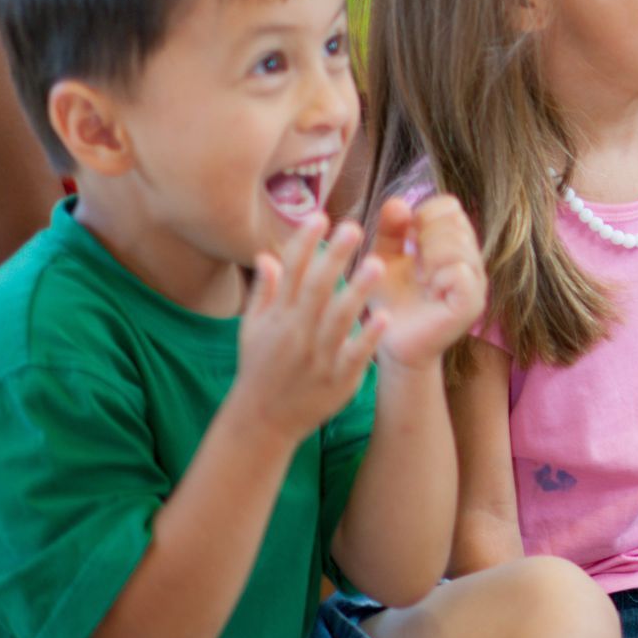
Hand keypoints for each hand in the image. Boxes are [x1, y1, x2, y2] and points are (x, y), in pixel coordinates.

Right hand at [229, 220, 382, 443]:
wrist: (262, 421)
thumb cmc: (260, 368)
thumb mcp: (252, 329)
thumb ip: (264, 292)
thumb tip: (267, 254)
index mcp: (277, 317)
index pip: (289, 273)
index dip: (304, 243)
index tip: (319, 216)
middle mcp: (296, 333)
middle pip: (316, 289)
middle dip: (333, 257)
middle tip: (354, 227)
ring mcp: (317, 357)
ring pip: (338, 320)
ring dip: (357, 291)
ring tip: (378, 264)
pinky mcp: (338, 379)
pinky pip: (354, 355)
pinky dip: (368, 338)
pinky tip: (385, 317)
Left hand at [364, 194, 486, 369]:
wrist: (392, 344)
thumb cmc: (391, 301)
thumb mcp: (383, 258)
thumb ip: (390, 230)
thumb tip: (397, 202)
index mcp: (454, 244)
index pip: (449, 206)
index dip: (422, 215)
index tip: (405, 240)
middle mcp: (472, 259)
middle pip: (454, 220)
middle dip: (423, 237)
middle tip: (413, 265)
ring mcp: (477, 282)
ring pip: (457, 243)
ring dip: (428, 257)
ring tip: (420, 279)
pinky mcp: (472, 304)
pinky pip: (460, 271)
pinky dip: (437, 276)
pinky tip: (428, 290)